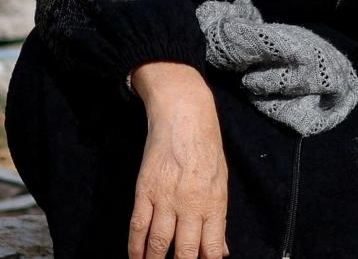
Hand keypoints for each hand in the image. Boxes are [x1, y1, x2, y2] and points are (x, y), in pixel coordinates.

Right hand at [129, 62, 228, 258]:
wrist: (185, 114)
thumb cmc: (207, 147)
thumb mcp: (220, 181)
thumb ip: (218, 220)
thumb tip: (222, 251)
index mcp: (214, 202)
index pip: (212, 248)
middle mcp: (191, 203)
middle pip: (184, 252)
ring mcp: (166, 197)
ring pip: (158, 244)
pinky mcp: (145, 189)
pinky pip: (138, 226)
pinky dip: (135, 248)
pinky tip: (136, 258)